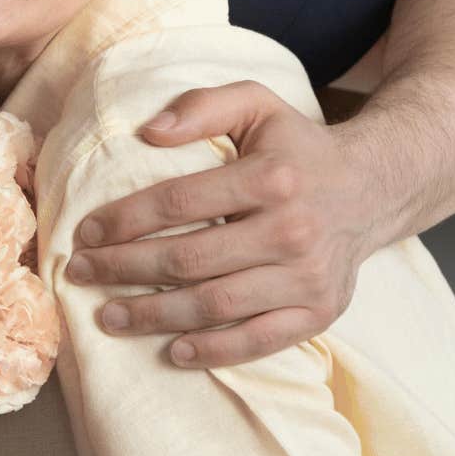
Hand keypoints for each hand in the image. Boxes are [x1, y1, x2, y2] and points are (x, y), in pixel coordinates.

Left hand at [65, 81, 380, 367]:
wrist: (372, 188)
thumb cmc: (297, 148)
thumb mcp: (257, 104)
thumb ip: (202, 106)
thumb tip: (147, 131)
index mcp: (272, 176)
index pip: (179, 202)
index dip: (124, 220)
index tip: (85, 233)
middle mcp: (293, 229)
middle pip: (189, 259)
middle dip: (124, 270)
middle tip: (82, 274)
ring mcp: (308, 277)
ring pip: (216, 305)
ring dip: (154, 316)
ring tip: (109, 317)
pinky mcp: (320, 312)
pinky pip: (259, 341)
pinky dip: (213, 351)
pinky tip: (172, 351)